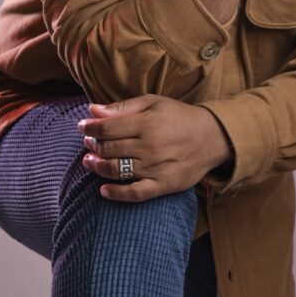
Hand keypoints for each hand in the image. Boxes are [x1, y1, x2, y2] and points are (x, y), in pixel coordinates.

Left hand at [78, 94, 231, 201]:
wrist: (212, 137)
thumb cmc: (179, 117)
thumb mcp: (153, 103)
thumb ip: (122, 107)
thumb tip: (92, 110)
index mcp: (147, 123)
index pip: (107, 128)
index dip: (90, 128)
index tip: (83, 127)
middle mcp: (150, 146)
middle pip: (109, 149)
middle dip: (93, 146)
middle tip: (89, 143)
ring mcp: (156, 167)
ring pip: (117, 170)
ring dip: (98, 167)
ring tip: (90, 161)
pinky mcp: (163, 185)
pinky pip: (134, 193)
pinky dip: (116, 193)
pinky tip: (103, 190)